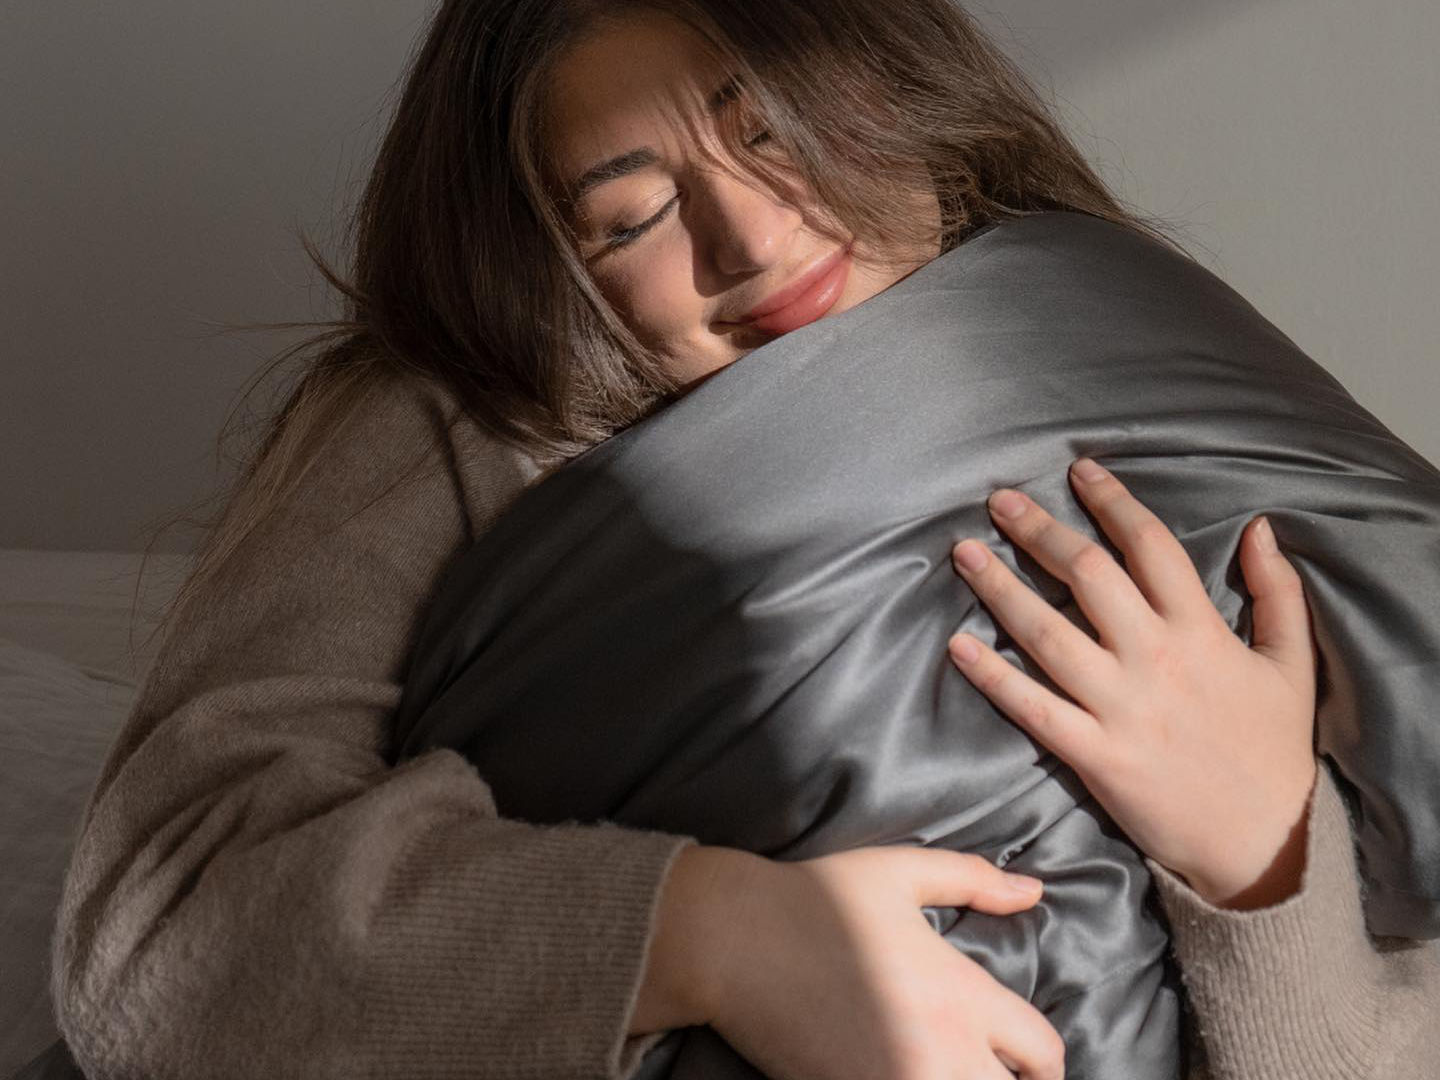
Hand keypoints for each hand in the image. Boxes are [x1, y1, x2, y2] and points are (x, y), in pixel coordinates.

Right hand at [634, 843, 1064, 1079]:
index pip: (1044, 1053)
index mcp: (962, 991)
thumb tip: (1034, 892)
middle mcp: (943, 1047)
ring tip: (946, 1073)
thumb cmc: (814, 896)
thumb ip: (973, 878)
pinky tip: (904, 1077)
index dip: (1046, 1067)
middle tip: (987, 1073)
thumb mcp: (898, 872)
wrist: (733, 938)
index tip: (1028, 1067)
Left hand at [946, 458, 1317, 908]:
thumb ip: (1279, 592)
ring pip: (1047, 632)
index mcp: (1201, 631)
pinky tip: (958, 644)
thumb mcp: (1293, 664)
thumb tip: (1262, 526)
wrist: (1268, 845)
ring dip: (1000, 588)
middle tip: (999, 500)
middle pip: (1087, 576)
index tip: (1079, 470)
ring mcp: (1121, 707)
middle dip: (1039, 531)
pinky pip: (1032, 707)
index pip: (1149, 546)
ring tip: (964, 553)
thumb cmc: (1276, 751)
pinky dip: (992, 674)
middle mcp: (1155, 658)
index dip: (1112, 501)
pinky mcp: (1095, 755)